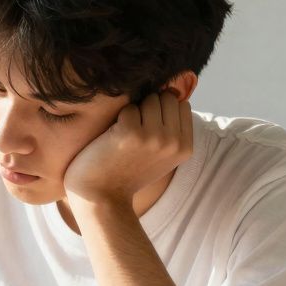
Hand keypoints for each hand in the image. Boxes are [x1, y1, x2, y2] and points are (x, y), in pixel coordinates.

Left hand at [62, 91, 192, 206]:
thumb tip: (172, 88)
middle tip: (134, 133)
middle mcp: (174, 142)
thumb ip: (172, 128)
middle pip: (166, 97)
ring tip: (125, 137)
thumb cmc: (126, 171)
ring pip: (148, 99)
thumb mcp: (160, 154)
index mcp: (185, 147)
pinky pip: (127, 108)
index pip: (181, 104)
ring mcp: (153, 137)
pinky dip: (117, 119)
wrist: (100, 197)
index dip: (162, 110)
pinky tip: (113, 140)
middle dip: (148, 107)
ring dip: (133, 113)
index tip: (148, 130)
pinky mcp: (130, 133)